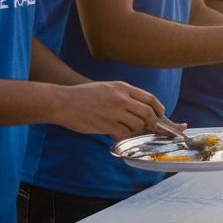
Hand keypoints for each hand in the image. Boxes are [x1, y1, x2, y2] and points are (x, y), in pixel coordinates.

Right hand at [52, 81, 166, 139]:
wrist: (62, 102)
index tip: (160, 114)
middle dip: (152, 122)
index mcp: (122, 87)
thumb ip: (124, 95)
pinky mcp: (108, 124)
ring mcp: (115, 112)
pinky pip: (124, 133)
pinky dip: (124, 135)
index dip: (158, 108)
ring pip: (138, 125)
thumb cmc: (82, 96)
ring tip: (126, 128)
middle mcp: (121, 98)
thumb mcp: (107, 88)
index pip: (150, 98)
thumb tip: (141, 106)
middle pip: (148, 113)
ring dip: (136, 129)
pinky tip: (115, 132)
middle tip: (148, 126)